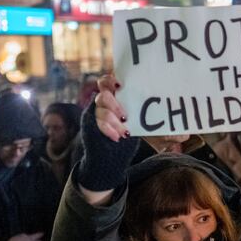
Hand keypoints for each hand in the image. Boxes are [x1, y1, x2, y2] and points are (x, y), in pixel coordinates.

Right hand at [77, 74, 140, 192]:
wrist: (112, 159)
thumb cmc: (128, 135)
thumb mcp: (133, 120)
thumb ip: (134, 109)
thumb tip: (150, 99)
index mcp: (112, 97)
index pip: (105, 82)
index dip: (109, 81)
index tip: (120, 86)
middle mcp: (101, 103)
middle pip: (102, 96)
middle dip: (114, 105)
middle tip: (124, 117)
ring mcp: (94, 114)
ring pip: (101, 111)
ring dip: (114, 122)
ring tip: (125, 133)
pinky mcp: (90, 125)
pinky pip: (98, 124)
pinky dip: (108, 130)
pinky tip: (117, 137)